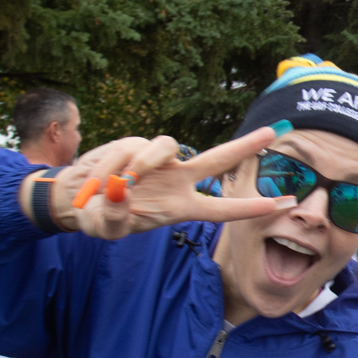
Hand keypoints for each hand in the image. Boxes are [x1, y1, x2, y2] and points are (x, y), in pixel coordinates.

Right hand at [54, 129, 295, 239]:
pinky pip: (131, 148)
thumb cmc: (102, 217)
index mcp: (180, 207)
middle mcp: (176, 180)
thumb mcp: (107, 225)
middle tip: (270, 132)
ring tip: (120, 182)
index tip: (279, 204)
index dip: (248, 207)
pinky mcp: (136, 144)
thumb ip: (115, 215)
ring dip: (143, 161)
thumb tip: (122, 191)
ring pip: (167, 145)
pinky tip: (100, 181)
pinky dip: (115, 164)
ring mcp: (158, 160)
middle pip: (216, 160)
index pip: (220, 207)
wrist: (78, 198)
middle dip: (244, 146)